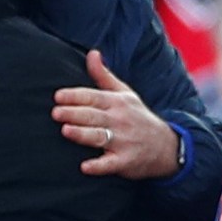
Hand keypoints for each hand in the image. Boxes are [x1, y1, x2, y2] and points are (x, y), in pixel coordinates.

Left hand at [52, 49, 178, 179]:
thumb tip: (92, 53)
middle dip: (74, 113)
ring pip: (99, 137)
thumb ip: (104, 76)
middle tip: (55, 113)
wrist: (166, 146)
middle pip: (93, 115)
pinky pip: (110, 164)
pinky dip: (98, 166)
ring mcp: (123, 141)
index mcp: (117, 103)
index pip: (94, 97)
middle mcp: (119, 120)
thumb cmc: (138, 117)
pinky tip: (85, 167)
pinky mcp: (125, 161)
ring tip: (66, 131)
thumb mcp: (124, 94)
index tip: (58, 96)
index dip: (75, 96)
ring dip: (83, 134)